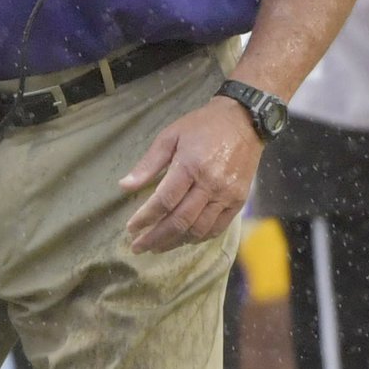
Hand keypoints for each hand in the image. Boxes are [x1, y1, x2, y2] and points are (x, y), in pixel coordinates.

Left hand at [120, 96, 261, 253]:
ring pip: (198, 229)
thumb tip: (125, 186)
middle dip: (156, 238)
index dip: (145, 218)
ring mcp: (226, 195)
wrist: (244, 121)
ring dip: (175, 242)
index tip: (131, 228)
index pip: (164, 201)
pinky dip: (198, 238)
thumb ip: (148, 164)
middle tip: (138, 247)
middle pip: (180, 221)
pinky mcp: (238, 201)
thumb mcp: (170, 136)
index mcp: (190, 166)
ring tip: (157, 246)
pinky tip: (183, 239)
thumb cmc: (202, 126)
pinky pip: (217, 228)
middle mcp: (210, 184)